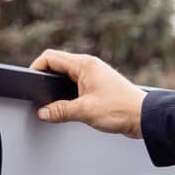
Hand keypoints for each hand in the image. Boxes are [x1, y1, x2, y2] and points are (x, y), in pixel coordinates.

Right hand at [29, 50, 145, 136]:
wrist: (144, 117)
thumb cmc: (122, 108)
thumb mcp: (85, 111)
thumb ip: (61, 111)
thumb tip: (43, 112)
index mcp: (84, 65)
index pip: (51, 58)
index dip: (36, 68)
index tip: (31, 82)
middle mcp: (89, 66)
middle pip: (58, 66)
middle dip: (46, 80)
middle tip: (39, 95)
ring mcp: (95, 76)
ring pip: (68, 77)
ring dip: (58, 89)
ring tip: (53, 103)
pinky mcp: (99, 87)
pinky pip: (77, 86)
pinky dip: (69, 95)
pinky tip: (70, 107)